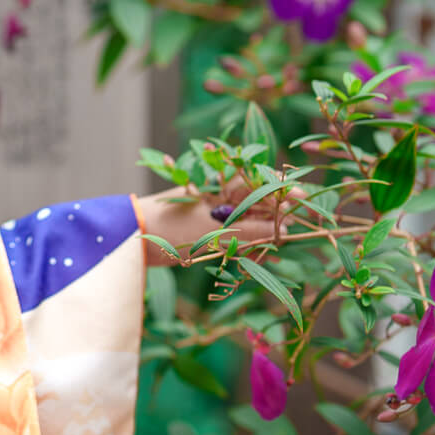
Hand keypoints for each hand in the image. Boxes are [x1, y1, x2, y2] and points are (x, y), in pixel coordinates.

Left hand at [136, 184, 288, 266]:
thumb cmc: (171, 228)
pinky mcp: (202, 228)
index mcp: (220, 186)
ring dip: (261, 230)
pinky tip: (254, 253)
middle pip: (256, 200)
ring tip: (273, 244)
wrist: (131, 236)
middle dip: (276, 213)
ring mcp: (209, 212)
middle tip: (293, 227)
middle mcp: (217, 195)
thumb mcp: (215, 232)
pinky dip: (245, 240)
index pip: (259, 181)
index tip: (303, 197)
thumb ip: (250, 230)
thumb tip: (283, 228)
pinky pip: (232, 232)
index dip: (282, 189)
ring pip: (246, 218)